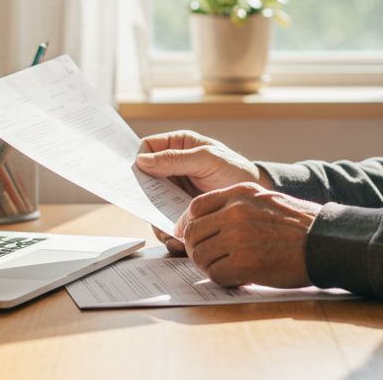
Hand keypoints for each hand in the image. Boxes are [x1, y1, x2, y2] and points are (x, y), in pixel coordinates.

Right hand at [135, 130, 271, 253]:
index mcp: (178, 145)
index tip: (129, 173)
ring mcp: (173, 190)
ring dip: (153, 216)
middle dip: (140, 192)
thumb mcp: (207, 159)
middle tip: (142, 205)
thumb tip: (142, 160)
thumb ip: (176, 159)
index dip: (135, 158)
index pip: (147, 147)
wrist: (253, 200)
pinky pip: (162, 221)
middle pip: (143, 177)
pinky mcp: (178, 211)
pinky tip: (175, 238)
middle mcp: (172, 167)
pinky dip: (165, 231)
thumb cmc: (235, 170)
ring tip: (166, 228)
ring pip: (149, 202)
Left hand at [174, 183, 319, 288]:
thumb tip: (209, 222)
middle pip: (193, 234)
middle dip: (196, 249)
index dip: (189, 225)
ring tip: (227, 268)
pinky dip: (223, 279)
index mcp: (240, 193)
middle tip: (208, 258)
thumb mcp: (266, 199)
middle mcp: (236, 212)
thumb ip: (237, 206)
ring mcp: (238, 237)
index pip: (196, 207)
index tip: (192, 236)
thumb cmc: (300, 225)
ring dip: (210, 266)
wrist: (325, 241)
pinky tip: (238, 277)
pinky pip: (215, 275)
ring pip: (201, 256)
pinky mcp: (245, 263)